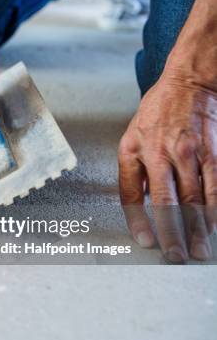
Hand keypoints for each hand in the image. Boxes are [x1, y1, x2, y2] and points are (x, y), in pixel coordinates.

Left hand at [118, 73, 216, 262]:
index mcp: (134, 152)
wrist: (188, 83)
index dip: (138, 220)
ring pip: (194, 199)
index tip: (145, 242)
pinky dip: (216, 209)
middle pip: (166, 202)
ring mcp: (189, 153)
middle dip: (172, 233)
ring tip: (200, 250)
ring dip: (198, 228)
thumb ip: (134, 171)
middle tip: (176, 256)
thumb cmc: (156, 113)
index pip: (132, 194)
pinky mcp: (213, 151)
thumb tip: (140, 204)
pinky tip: (216, 225)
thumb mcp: (131, 138)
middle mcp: (159, 154)